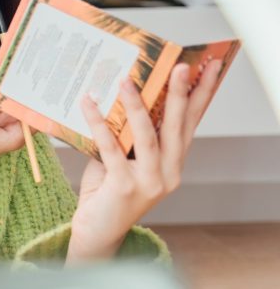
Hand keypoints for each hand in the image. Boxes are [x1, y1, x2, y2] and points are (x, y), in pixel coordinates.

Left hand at [66, 60, 221, 263]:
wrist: (96, 232)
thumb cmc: (107, 190)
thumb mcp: (122, 158)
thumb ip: (126, 134)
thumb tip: (116, 94)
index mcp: (173, 163)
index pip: (191, 124)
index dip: (201, 95)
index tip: (209, 68)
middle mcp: (168, 173)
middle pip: (177, 128)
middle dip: (180, 94)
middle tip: (181, 66)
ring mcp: (149, 182)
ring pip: (148, 138)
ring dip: (138, 106)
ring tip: (126, 80)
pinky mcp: (124, 187)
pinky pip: (111, 149)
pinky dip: (99, 124)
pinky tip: (88, 104)